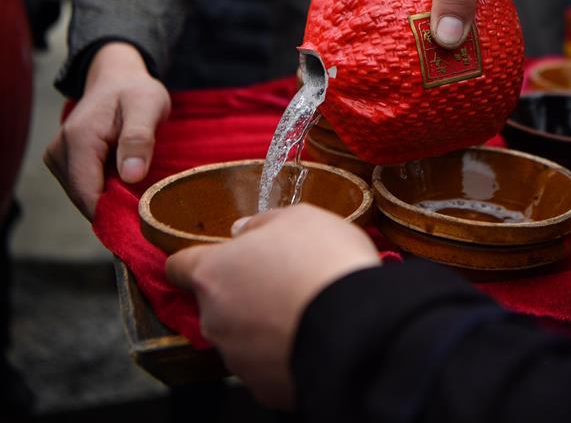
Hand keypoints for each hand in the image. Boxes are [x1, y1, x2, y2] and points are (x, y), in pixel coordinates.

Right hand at [44, 42, 169, 218]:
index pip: (88, 193)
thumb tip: (131, 176)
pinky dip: (108, 191)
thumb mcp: (148, 107)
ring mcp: (58, 158)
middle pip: (85, 198)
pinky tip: (129, 183)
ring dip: (113, 200)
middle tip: (151, 207)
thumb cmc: (136, 91)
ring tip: (142, 190)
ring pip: (85, 196)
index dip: (114, 212)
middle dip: (116, 208)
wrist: (118, 78)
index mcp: (78, 139)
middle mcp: (60, 151)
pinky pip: (86, 188)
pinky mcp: (65, 162)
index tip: (144, 221)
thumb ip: (139, 139)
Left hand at [166, 205, 380, 409]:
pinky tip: (311, 337)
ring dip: (264, 323)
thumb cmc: (324, 261)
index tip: (216, 259)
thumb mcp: (300, 218)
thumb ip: (263, 223)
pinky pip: (267, 364)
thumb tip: (243, 231)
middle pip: (217, 302)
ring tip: (305, 310)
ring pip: (242, 335)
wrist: (357, 325)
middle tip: (284, 281)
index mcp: (214, 273)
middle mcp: (214, 318)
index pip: (178, 266)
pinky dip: (283, 352)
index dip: (196, 260)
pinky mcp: (262, 386)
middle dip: (244, 293)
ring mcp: (236, 356)